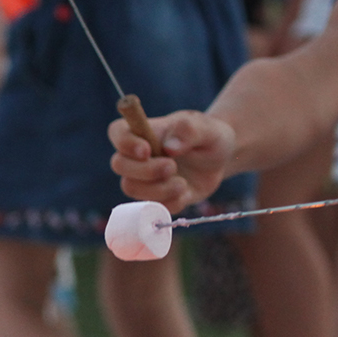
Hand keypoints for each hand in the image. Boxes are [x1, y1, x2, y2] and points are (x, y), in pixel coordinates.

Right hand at [108, 110, 235, 213]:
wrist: (219, 160)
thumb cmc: (209, 136)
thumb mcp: (207, 129)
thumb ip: (189, 131)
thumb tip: (170, 147)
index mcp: (145, 132)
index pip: (117, 132)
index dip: (124, 143)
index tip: (147, 150)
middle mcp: (138, 156)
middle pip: (119, 165)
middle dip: (145, 171)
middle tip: (172, 167)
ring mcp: (144, 178)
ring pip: (131, 188)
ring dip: (157, 190)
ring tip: (182, 184)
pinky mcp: (155, 198)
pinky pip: (150, 207)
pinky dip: (169, 203)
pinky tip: (185, 193)